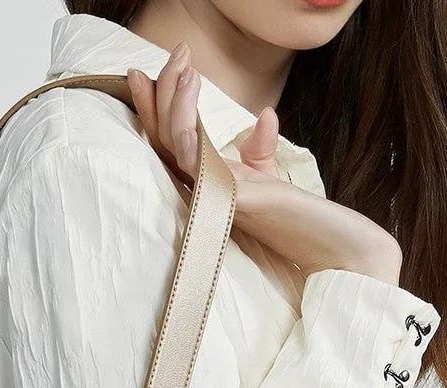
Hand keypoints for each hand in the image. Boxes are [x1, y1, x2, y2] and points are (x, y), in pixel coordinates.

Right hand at [126, 48, 402, 285]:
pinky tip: (192, 93)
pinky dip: (187, 124)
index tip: (146, 71)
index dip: (157, 107)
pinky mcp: (230, 198)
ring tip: (185, 65)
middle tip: (177, 52)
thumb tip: (266, 114)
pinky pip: (195, 158)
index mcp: (205, 183)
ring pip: (174, 143)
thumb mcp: (269, 174)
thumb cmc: (298, 216)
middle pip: (164, 139)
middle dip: (162, 92)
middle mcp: (200, 190)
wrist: (332, 245)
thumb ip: (260, 147)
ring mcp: (211, 195)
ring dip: (174, 100)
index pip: (171, 142)